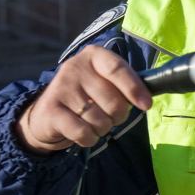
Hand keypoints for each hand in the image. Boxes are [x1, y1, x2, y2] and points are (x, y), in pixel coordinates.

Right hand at [16, 46, 152, 153]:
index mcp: (93, 56)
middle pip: (112, 101)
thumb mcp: (105, 83)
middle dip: (118, 117)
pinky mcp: (51, 110)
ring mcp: (61, 88)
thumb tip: (147, 100)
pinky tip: (83, 133)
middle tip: (110, 117)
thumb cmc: (86, 97)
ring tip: (93, 123)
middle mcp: (75, 67)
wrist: (47, 115)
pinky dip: (89, 138)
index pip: (117, 69)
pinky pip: (83, 132)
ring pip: (99, 120)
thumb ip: (125, 85)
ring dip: (102, 129)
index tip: (146, 105)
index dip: (134, 88)